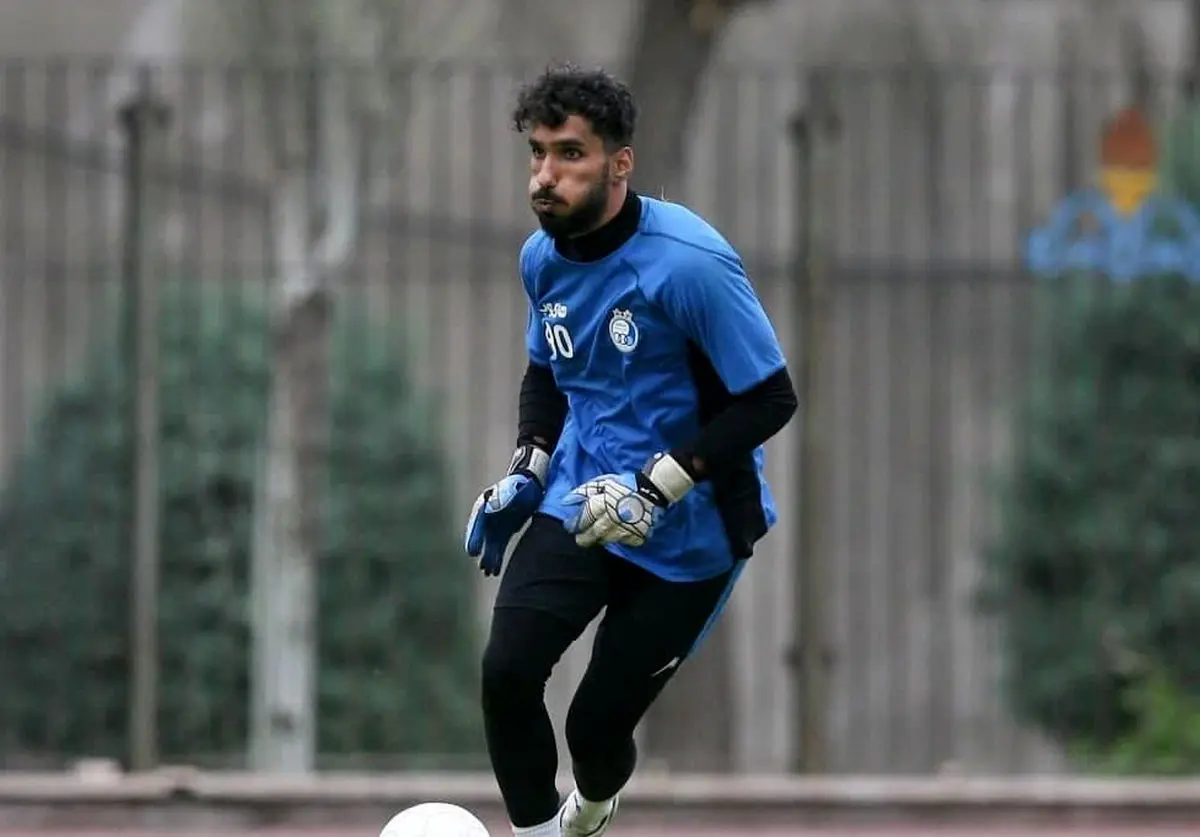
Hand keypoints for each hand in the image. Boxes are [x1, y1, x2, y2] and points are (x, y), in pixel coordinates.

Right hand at [465, 445, 549, 575]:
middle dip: (482, 551)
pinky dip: (496, 558)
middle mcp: (487, 515)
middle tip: (482, 566)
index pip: (478, 521)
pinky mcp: (504, 531)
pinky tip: (495, 571)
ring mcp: (495, 524)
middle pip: (481, 536)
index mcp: (486, 502)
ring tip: (488, 572)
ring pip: (490, 544)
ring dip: (489, 558)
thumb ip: (505, 496)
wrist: (533, 483)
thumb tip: (491, 508)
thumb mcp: (516, 488)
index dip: (475, 537)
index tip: (473, 552)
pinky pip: (498, 546)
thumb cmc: (524, 484)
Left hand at [562, 452, 694, 548]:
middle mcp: (610, 521)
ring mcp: (624, 531)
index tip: (570, 526)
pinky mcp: (635, 537)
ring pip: (605, 541)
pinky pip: (622, 542)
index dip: (573, 524)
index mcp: (601, 506)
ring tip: (597, 534)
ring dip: (599, 538)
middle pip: (591, 535)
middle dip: (583, 537)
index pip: (582, 520)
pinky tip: (616, 533)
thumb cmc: (626, 485)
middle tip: (580, 537)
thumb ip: (584, 491)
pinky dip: (617, 539)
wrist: (653, 491)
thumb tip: (565, 501)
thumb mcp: (604, 482)